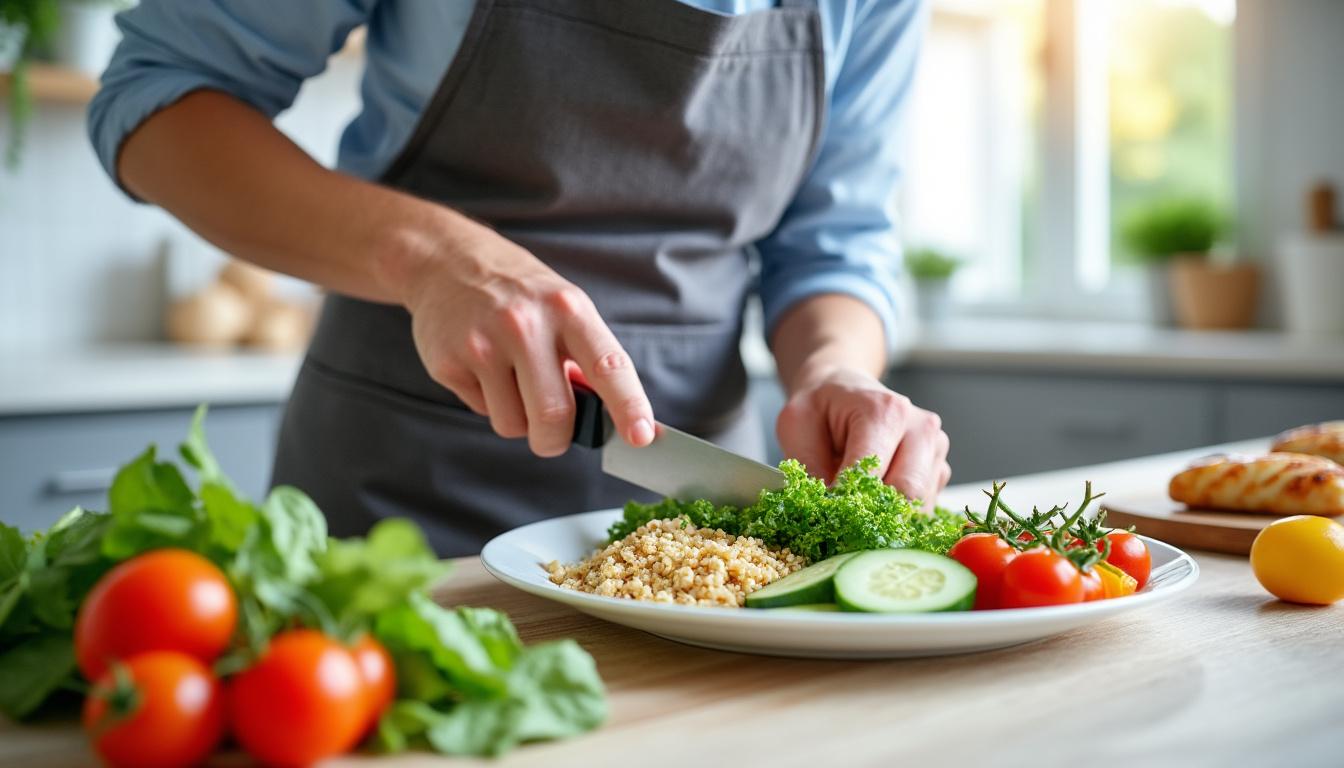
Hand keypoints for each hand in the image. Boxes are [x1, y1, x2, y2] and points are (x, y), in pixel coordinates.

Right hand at [399, 221, 654, 456]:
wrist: (446, 261)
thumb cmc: (519, 292)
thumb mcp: (563, 307)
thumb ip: (586, 358)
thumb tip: (612, 418)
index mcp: (568, 309)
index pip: (608, 366)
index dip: (628, 405)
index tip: (641, 436)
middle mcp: (526, 325)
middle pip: (553, 415)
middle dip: (556, 440)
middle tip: (553, 436)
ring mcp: (483, 343)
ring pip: (513, 424)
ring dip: (519, 420)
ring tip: (511, 383)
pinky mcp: (448, 362)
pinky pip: (480, 411)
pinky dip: (488, 402)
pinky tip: (482, 369)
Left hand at [776, 366, 950, 502]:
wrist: (842, 390)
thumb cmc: (820, 407)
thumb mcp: (796, 426)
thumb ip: (810, 467)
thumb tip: (825, 512)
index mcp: (886, 412)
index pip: (874, 475)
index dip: (846, 500)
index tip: (826, 509)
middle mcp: (920, 428)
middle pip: (908, 494)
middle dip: (874, 513)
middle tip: (844, 517)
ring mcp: (935, 449)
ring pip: (920, 507)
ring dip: (887, 515)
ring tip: (858, 502)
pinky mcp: (939, 469)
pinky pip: (924, 508)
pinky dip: (899, 514)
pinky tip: (876, 498)